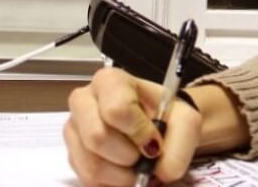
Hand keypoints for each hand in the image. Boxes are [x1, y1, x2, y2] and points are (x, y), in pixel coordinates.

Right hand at [65, 67, 200, 186]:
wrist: (160, 126)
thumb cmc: (167, 116)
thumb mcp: (185, 123)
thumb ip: (179, 146)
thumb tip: (160, 172)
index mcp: (110, 81)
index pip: (116, 109)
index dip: (138, 132)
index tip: (154, 141)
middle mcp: (84, 101)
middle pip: (97, 137)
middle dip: (128, 156)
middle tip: (145, 156)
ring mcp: (74, 130)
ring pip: (91, 164)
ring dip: (122, 176)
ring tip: (138, 168)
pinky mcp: (72, 156)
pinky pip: (88, 180)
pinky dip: (112, 183)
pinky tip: (125, 172)